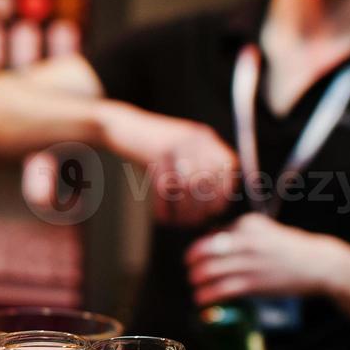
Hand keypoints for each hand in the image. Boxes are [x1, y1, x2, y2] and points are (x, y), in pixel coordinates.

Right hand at [101, 105, 238, 226]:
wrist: (121, 127)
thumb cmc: (151, 148)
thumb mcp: (181, 153)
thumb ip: (199, 172)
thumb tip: (215, 209)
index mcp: (204, 138)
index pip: (227, 168)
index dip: (222, 194)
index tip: (210, 211)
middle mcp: (194, 138)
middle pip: (207, 181)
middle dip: (199, 208)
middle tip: (189, 222)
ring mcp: (176, 144)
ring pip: (188, 187)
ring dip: (182, 211)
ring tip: (175, 221)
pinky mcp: (156, 152)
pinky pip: (165, 188)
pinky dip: (163, 208)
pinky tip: (160, 216)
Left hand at [185, 213, 343, 304]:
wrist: (318, 264)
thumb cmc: (289, 249)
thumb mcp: (265, 231)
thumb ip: (240, 234)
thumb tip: (211, 242)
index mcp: (248, 224)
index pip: (213, 234)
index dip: (201, 247)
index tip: (198, 257)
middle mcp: (246, 240)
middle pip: (205, 250)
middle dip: (192, 262)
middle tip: (190, 270)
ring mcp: (250, 262)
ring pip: (209, 270)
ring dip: (197, 280)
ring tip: (194, 286)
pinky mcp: (254, 283)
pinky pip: (221, 289)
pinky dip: (207, 296)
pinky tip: (201, 300)